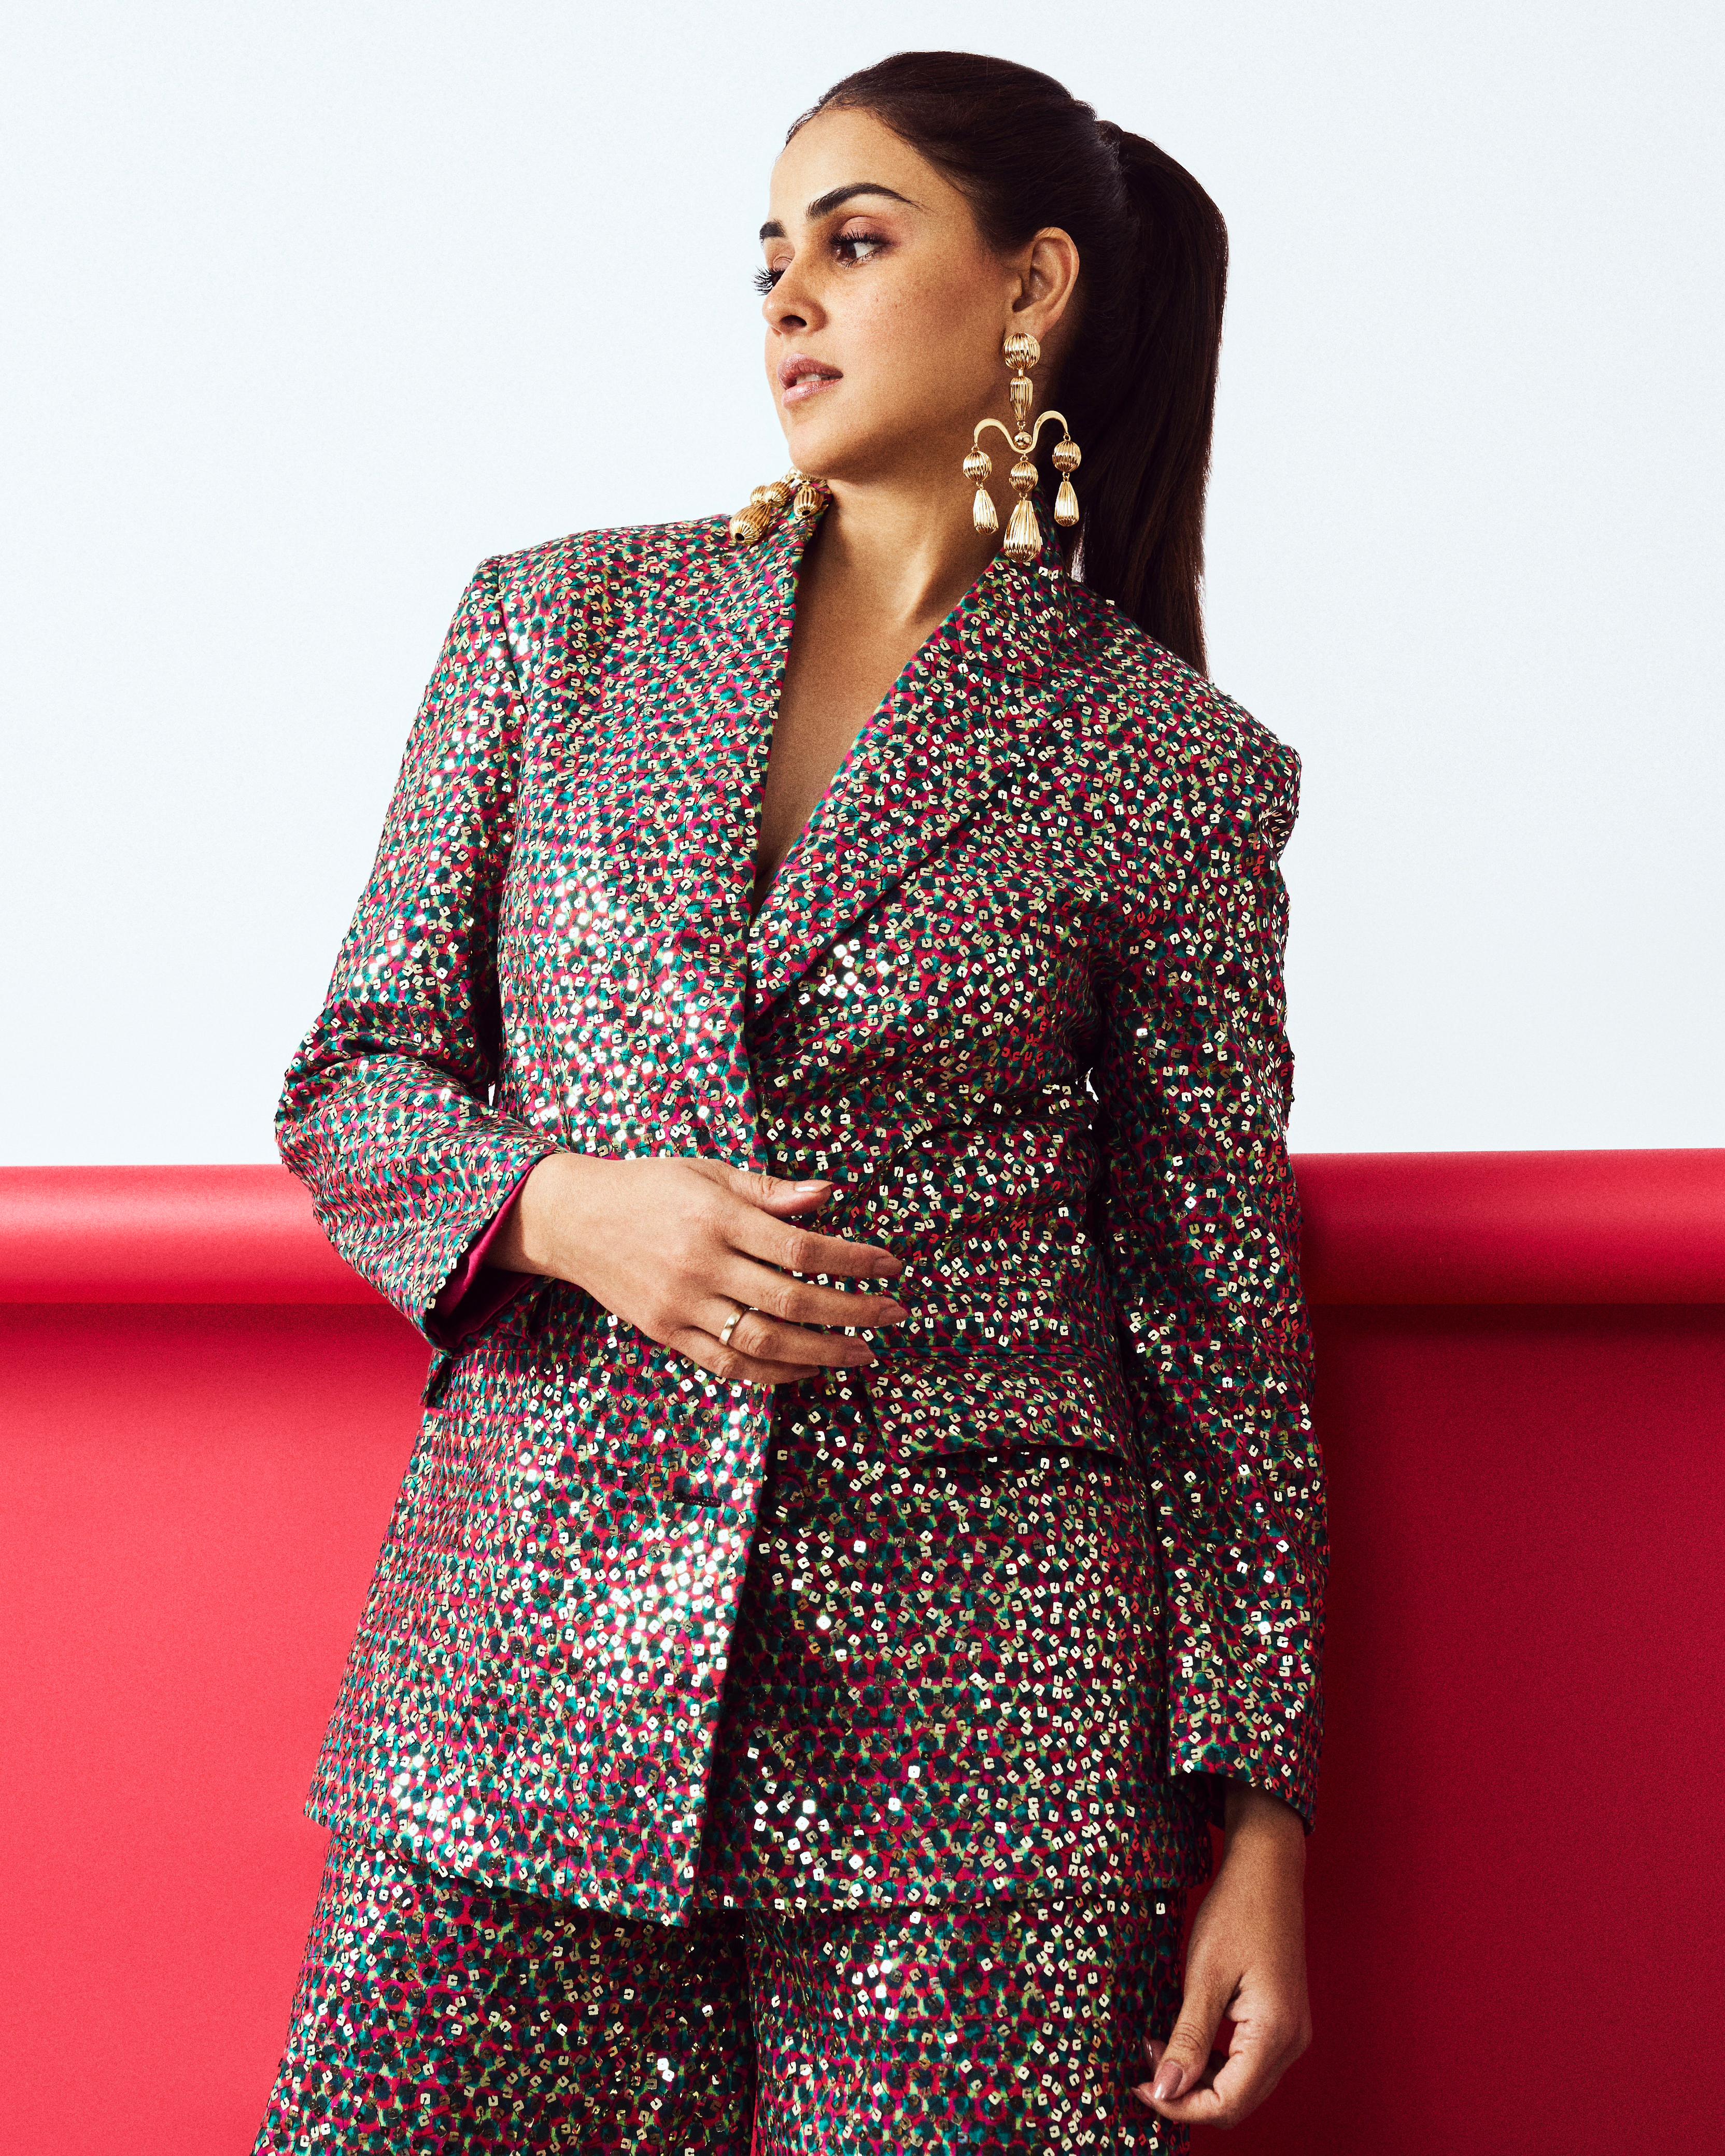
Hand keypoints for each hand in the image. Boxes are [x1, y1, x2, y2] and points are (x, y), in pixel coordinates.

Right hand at [493, 1153, 908, 1386]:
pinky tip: (808, 1370)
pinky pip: (727, 1364)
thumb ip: (769, 1190)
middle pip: (791, 1299)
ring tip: (862, 1353)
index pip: (801, 1246)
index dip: (853, 1261)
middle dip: (852, 1311)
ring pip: (764, 1341)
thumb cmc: (650, 1188)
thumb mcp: (708, 1172)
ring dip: (822, 1353)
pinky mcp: (666, 1334)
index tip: (891, 1268)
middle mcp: (701, 1264)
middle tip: (894, 1315)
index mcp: (717, 1216)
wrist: (573, 1220)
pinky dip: (773, 1374)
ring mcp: (682, 1305)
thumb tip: (829, 1195)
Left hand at [1133, 1784, 1311, 2128]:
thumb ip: (1188, 2040)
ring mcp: (1291, 2033)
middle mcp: (1292, 2044)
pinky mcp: (1283, 2021)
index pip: (1227, 2104)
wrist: (1267, 1870)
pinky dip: (1214, 2061)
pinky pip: (1248, 2062)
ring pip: (1242, 2086)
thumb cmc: (1237, 1912)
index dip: (1180, 2105)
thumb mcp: (1204, 1976)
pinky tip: (1186, 2037)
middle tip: (1146, 2063)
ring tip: (1160, 2046)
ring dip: (1199, 2079)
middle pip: (1237, 2102)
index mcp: (1275, 2035)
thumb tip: (1166, 2091)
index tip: (1140, 2085)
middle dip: (1187, 2095)